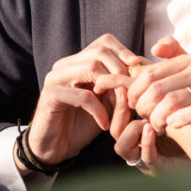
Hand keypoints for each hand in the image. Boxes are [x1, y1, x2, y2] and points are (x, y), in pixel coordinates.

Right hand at [26, 34, 145, 168]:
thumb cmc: (84, 123)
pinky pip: (83, 95)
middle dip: (121, 69)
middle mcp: (65, 65)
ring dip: (112, 87)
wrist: (57, 148)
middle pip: (99, 51)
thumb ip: (119, 85)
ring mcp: (55, 78)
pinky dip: (98, 110)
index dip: (123, 52)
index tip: (138, 66)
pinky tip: (105, 123)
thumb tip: (140, 70)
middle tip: (132, 90)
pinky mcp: (50, 95)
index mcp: (78, 62)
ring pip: (91, 68)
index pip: (104, 42)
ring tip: (121, 105)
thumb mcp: (107, 101)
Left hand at [98, 36, 190, 136]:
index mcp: (189, 60)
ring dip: (159, 117)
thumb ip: (171, 55)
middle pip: (158, 88)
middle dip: (145, 106)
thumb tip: (154, 49)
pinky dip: (182, 118)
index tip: (133, 104)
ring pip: (174, 101)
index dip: (136, 91)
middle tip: (144, 118)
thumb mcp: (188, 70)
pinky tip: (173, 125)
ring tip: (156, 126)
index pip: (151, 73)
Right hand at [109, 87, 188, 175]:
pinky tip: (151, 130)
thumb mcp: (174, 98)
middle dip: (119, 112)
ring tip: (143, 118)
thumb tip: (152, 55)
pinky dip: (146, 143)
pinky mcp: (159, 167)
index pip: (118, 113)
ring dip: (131, 129)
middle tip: (127, 96)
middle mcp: (139, 142)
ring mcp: (146, 156)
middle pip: (115, 129)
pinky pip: (145, 157)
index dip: (117, 99)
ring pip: (122, 146)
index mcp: (140, 125)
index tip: (122, 83)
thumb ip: (162, 80)